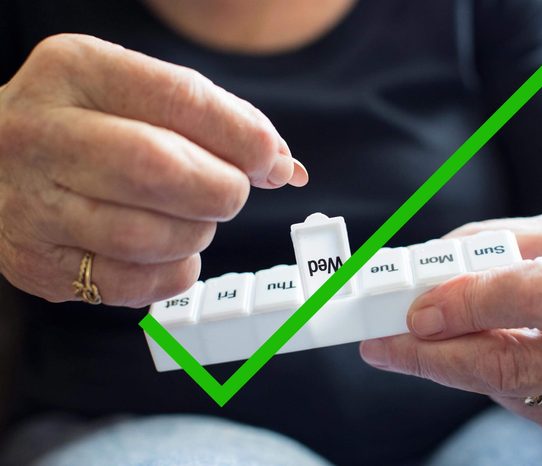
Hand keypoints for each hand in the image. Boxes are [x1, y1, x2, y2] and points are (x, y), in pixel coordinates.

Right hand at [0, 34, 307, 306]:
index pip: (181, 99)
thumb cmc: (88, 126)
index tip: (272, 161)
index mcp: (77, 71)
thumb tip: (284, 166)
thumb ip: (214, 120)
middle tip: (230, 192)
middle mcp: (42, 133)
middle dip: (221, 189)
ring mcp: (31, 203)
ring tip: (192, 218)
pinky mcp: (37, 263)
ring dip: (196, 233)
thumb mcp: (138, 94)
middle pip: (161, 170)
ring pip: (148, 236)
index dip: (243, 137)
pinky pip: (133, 284)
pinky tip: (171, 252)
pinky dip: (174, 272)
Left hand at [360, 211, 541, 434]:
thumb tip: (431, 262)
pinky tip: (461, 353)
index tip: (414, 309)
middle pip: (512, 362)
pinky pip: (517, 400)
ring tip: (404, 342)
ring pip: (506, 387)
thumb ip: (499, 242)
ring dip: (445, 366)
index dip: (469, 305)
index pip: (537, 297)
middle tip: (380, 343)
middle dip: (433, 356)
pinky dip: (478, 376)